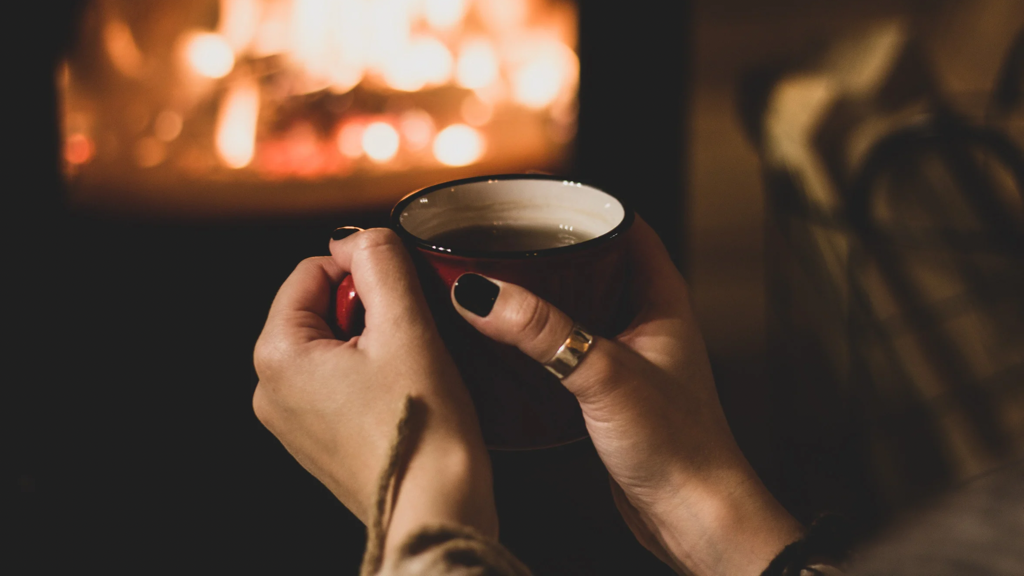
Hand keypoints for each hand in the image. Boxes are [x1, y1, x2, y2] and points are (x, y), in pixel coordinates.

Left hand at [253, 228, 496, 555]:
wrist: (436, 514)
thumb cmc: (423, 430)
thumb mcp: (406, 328)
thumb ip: (381, 263)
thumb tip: (361, 237)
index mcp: (277, 356)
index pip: (312, 271)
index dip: (364, 270)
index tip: (404, 296)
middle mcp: (270, 390)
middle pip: (321, 308)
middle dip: (370, 310)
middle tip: (411, 339)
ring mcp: (292, 421)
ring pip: (335, 345)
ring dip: (375, 342)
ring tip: (411, 371)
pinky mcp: (319, 441)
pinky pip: (340, 382)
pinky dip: (373, 374)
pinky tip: (405, 394)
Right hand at [450, 218, 801, 574]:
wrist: (693, 515)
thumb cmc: (678, 444)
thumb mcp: (603, 374)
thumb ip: (541, 330)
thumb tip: (480, 291)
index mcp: (662, 296)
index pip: (624, 226)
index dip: (582, 206)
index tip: (532, 197)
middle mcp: (646, 319)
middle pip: (591, 264)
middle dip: (545, 251)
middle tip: (496, 239)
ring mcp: (625, 355)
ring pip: (574, 308)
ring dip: (536, 298)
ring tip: (489, 283)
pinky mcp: (605, 391)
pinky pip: (564, 349)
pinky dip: (534, 341)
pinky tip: (501, 344)